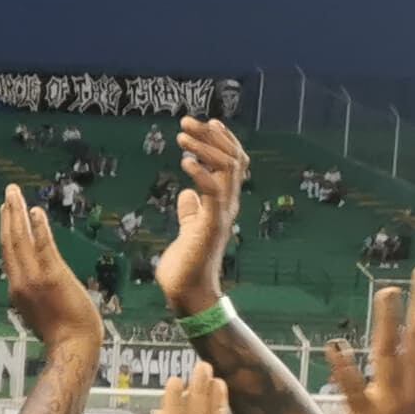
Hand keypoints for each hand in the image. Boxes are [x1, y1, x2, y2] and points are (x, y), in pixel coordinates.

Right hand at [0, 187, 101, 360]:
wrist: (73, 345)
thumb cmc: (64, 333)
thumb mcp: (42, 312)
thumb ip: (36, 294)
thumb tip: (38, 284)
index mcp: (16, 290)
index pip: (9, 253)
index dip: (7, 230)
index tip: (7, 211)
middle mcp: (20, 281)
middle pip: (9, 241)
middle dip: (8, 214)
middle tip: (8, 192)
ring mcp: (34, 278)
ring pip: (20, 240)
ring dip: (17, 213)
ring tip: (14, 193)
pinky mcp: (53, 276)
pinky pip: (42, 245)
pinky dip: (38, 227)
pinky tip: (35, 211)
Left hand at [152, 119, 248, 314]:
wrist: (188, 292)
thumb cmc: (187, 264)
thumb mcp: (188, 230)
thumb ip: (191, 211)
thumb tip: (187, 195)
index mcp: (223, 204)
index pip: (231, 163)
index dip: (223, 140)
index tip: (207, 122)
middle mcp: (228, 205)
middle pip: (231, 159)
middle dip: (211, 136)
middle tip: (188, 121)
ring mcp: (222, 214)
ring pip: (226, 170)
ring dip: (204, 149)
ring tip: (182, 136)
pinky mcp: (211, 225)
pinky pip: (212, 193)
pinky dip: (201, 174)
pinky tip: (185, 163)